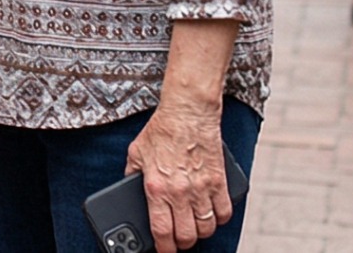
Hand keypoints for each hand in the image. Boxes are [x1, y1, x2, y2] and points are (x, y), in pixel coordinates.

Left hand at [125, 99, 231, 249]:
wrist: (188, 112)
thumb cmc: (161, 130)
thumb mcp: (136, 153)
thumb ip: (131, 174)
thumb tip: (128, 188)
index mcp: (157, 187)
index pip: (162, 231)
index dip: (163, 248)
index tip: (163, 252)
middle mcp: (181, 192)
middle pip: (187, 235)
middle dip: (182, 244)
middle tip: (178, 241)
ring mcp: (202, 188)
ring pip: (207, 227)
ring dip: (200, 233)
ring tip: (193, 229)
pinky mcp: (220, 181)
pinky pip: (224, 212)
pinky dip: (219, 219)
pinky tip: (211, 216)